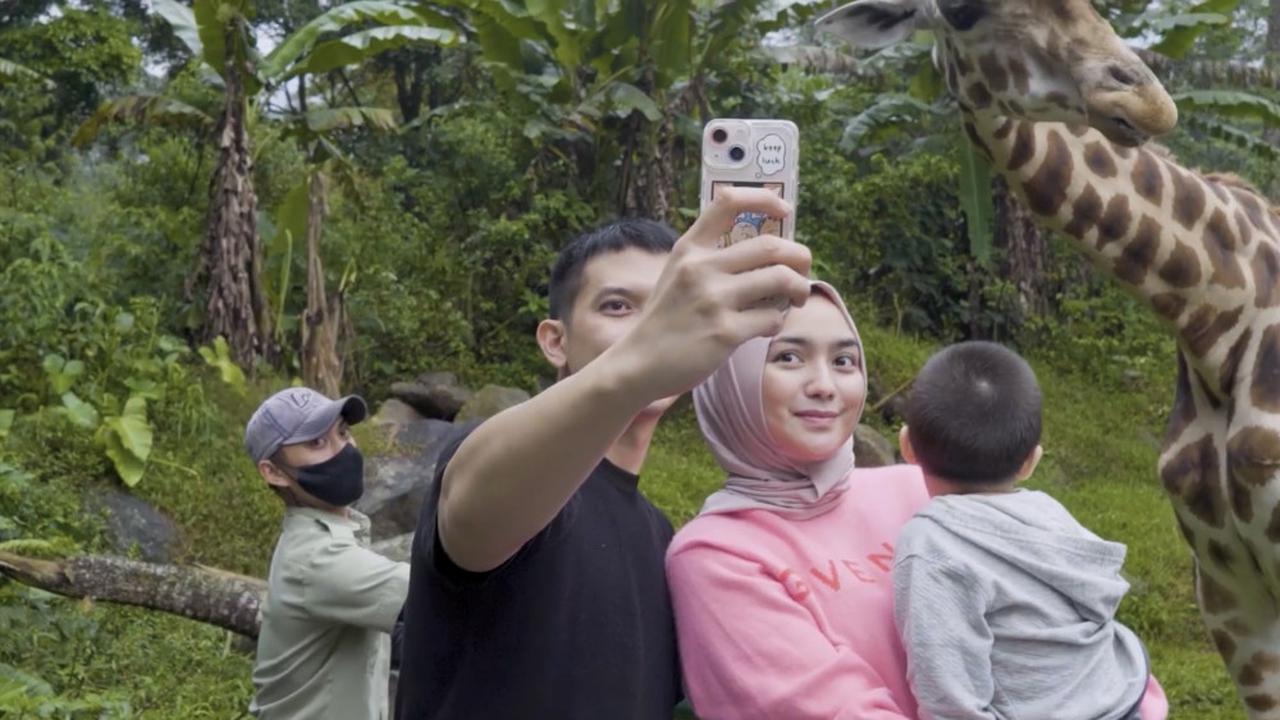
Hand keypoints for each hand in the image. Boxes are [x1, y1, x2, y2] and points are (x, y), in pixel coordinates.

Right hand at [611, 186, 812, 402]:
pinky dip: (778, 321)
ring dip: (799, 288)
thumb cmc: (666, 320)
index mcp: (689, 248)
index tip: (784, 210)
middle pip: (771, 245)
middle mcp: (700, 268)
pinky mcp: (725, 332)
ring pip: (781, 278)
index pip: (728, 201)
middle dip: (799, 257)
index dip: (764, 198)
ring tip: (796, 298)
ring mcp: (713, 300)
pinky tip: (766, 326)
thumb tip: (766, 250)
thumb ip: (710, 259)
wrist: (639, 363)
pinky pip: (772, 318)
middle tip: (802, 270)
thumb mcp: (677, 275)